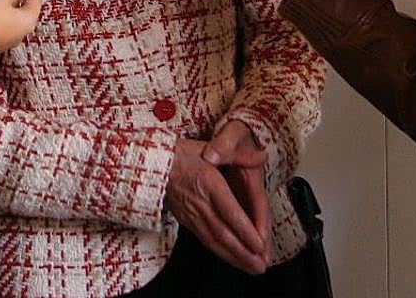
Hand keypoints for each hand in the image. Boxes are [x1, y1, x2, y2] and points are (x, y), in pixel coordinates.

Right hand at [166, 136, 267, 274]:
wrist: (153, 164)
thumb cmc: (183, 153)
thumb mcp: (211, 146)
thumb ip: (239, 153)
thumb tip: (262, 156)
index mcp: (208, 182)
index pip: (229, 211)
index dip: (244, 230)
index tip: (259, 244)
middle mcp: (200, 202)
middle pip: (223, 232)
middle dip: (244, 252)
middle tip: (261, 265)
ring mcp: (191, 214)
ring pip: (214, 241)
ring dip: (234, 257)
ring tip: (252, 268)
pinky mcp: (185, 221)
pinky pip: (205, 240)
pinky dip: (220, 253)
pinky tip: (231, 259)